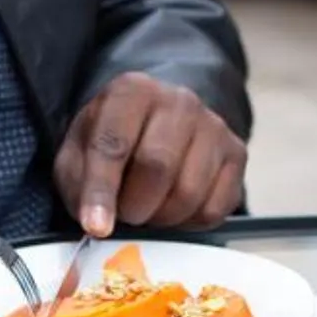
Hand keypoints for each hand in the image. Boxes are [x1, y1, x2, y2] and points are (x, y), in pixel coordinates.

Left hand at [53, 73, 244, 239]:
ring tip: (148, 209)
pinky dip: (189, 222)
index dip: (101, 191)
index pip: (113, 144)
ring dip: (161, 218)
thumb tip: (98, 224)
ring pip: (188, 192)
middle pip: (157, 167)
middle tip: (125, 214)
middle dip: (135, 206)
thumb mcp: (80, 151)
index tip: (96, 226)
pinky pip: (214, 208)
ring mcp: (213, 125)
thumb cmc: (114, 139)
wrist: (158, 121)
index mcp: (132, 90)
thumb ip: (79, 183)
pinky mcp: (236, 153)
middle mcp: (179, 100)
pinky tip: (174, 208)